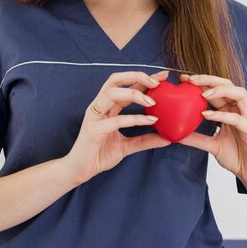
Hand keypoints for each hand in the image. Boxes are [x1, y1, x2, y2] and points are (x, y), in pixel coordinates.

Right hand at [65, 70, 170, 184]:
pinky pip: (114, 120)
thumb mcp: (127, 146)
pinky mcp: (93, 130)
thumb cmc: (99, 155)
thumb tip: (167, 138)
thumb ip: (145, 140)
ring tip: (152, 101)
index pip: (125, 85)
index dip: (143, 78)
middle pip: (115, 80)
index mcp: (106, 106)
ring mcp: (94, 116)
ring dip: (133, 93)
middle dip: (137, 76)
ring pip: (111, 92)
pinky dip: (133, 118)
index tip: (162, 76)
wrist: (79, 171)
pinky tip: (149, 120)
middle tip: (157, 81)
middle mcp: (99, 106)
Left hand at [178, 73, 246, 184]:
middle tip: (191, 80)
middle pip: (228, 84)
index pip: (216, 89)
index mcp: (230, 110)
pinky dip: (222, 115)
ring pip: (239, 94)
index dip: (201, 82)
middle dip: (209, 79)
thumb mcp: (211, 145)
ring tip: (202, 93)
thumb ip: (196, 138)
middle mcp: (240, 110)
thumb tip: (176, 135)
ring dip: (220, 90)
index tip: (183, 79)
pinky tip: (206, 114)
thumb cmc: (235, 156)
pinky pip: (238, 118)